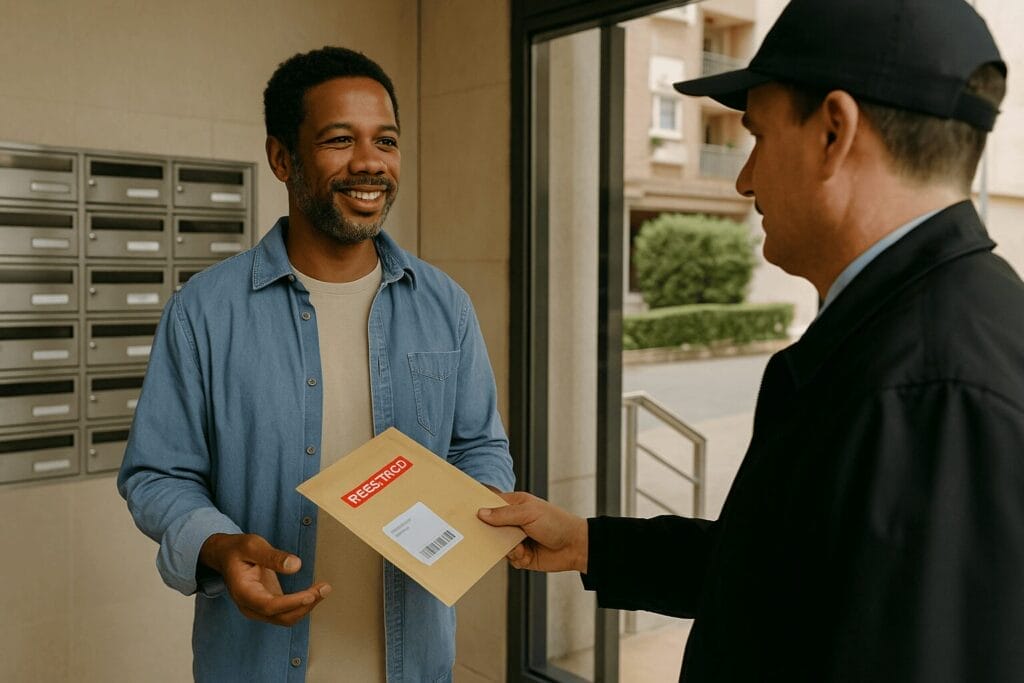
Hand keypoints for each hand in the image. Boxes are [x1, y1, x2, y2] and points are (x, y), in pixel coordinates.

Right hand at [199, 533, 330, 626]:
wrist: (226, 556)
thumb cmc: (238, 549)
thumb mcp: (252, 546)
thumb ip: (272, 556)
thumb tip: (296, 565)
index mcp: (243, 592)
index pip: (268, 606)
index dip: (291, 603)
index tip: (310, 595)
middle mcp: (250, 606)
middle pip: (280, 616)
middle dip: (305, 605)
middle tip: (324, 588)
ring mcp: (259, 608)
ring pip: (286, 617)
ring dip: (307, 606)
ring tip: (324, 589)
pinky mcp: (269, 604)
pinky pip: (288, 611)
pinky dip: (303, 604)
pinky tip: (315, 592)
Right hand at [477, 492, 588, 573]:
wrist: (575, 547)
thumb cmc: (556, 523)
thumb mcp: (529, 513)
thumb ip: (504, 514)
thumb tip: (481, 513)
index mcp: (515, 505)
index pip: (491, 504)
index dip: (480, 509)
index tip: (469, 515)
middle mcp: (513, 522)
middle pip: (490, 527)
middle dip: (491, 534)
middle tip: (491, 536)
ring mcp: (517, 539)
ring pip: (497, 546)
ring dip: (508, 549)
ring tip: (521, 547)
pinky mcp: (521, 556)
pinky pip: (509, 559)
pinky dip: (517, 558)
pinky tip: (528, 554)